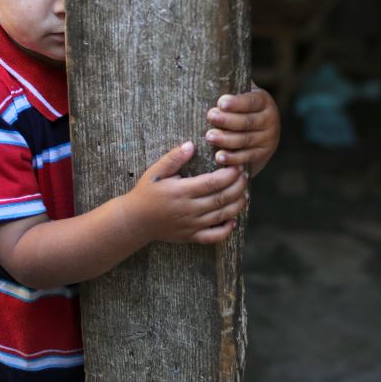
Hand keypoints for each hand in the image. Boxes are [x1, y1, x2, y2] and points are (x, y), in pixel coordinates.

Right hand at [125, 142, 248, 244]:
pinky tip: (233, 220)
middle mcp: (189, 209)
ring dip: (237, 205)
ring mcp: (191, 225)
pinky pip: (213, 237)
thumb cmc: (146, 193)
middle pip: (221, 198)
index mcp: (182, 191)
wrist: (135, 221)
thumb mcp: (156, 172)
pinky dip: (226, 230)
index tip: (237, 167)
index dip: (229, 175)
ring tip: (245, 194)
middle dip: (238, 187)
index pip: (212, 182)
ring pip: (221, 216)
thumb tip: (191, 144)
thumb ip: (174, 158)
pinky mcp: (190, 237)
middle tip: (246, 177)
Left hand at [205, 84, 280, 176]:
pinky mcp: (263, 155)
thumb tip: (211, 70)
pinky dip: (233, 158)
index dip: (236, 102)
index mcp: (264, 101)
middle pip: (247, 122)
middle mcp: (271, 119)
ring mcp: (269, 139)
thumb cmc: (240, 109)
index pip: (251, 101)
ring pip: (246, 140)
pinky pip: (247, 157)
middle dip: (227, 120)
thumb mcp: (241, 95)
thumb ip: (231, 85)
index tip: (220, 102)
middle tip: (210, 116)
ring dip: (226, 139)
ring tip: (209, 136)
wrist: (258, 133)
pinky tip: (219, 157)